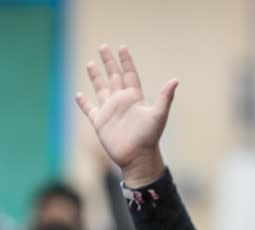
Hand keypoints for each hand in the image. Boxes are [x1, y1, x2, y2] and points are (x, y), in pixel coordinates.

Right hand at [75, 45, 177, 187]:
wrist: (138, 157)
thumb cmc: (150, 137)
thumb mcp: (158, 115)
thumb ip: (165, 97)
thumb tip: (176, 80)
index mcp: (134, 97)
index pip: (129, 74)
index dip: (126, 61)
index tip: (122, 47)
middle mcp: (121, 101)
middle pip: (114, 76)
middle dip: (109, 62)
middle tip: (103, 47)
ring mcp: (110, 111)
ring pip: (101, 88)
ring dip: (96, 77)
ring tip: (90, 63)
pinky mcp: (100, 122)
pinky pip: (89, 109)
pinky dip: (83, 102)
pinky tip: (78, 94)